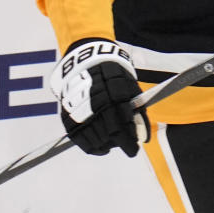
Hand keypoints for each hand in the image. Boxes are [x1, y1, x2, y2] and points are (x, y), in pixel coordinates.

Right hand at [49, 39, 148, 156]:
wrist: (88, 62)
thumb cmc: (115, 77)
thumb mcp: (131, 90)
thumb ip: (138, 113)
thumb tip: (145, 138)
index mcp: (115, 97)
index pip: (123, 128)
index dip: (129, 143)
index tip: (134, 150)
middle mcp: (97, 104)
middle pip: (109, 135)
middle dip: (120, 144)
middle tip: (126, 146)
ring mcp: (80, 111)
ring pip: (95, 139)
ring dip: (106, 146)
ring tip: (113, 144)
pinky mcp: (68, 116)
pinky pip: (80, 140)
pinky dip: (91, 148)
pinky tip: (100, 148)